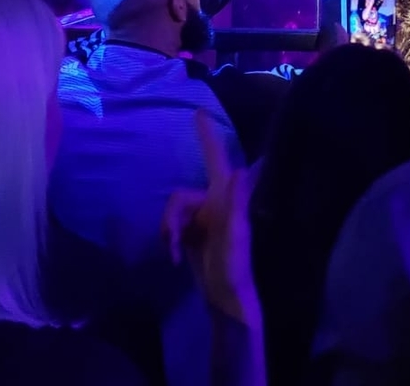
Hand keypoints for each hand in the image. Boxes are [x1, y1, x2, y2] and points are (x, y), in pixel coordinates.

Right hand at [161, 111, 260, 324]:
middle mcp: (213, 202)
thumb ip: (236, 204)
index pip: (215, 159)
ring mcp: (202, 218)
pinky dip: (171, 240)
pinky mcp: (193, 234)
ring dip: (171, 232)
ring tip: (175, 253)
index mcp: (224, 197)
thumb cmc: (234, 265)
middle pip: (180, 197)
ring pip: (173, 212)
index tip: (199, 112)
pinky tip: (175, 257)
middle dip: (172, 218)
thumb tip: (239, 169)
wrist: (224, 297)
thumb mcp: (236, 235)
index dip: (207, 136)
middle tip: (174, 242)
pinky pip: (173, 227)